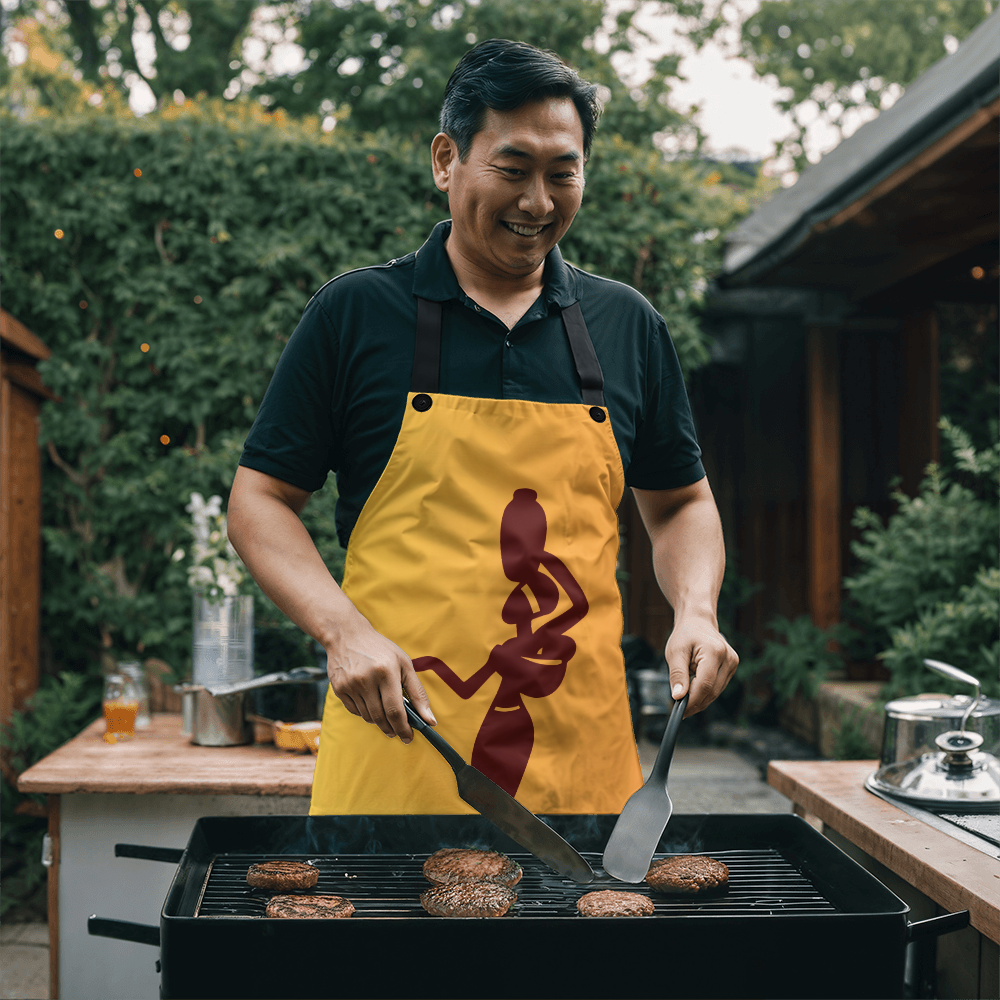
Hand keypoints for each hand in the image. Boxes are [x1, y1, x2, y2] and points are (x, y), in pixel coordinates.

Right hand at [326, 616, 436, 741]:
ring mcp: (350, 685)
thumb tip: (430, 721)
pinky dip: (365, 712)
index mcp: (386, 671)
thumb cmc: (381, 650)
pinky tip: (370, 701)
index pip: (395, 710)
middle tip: (399, 732)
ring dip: (379, 720)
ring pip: (368, 717)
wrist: (347, 635)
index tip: (409, 737)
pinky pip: (355, 712)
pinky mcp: (339, 689)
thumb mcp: (404, 664)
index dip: (403, 728)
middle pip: (381, 717)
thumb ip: (418, 693)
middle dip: (392, 729)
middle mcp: (366, 679)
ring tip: (385, 712)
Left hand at [663, 613, 738, 717]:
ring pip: (716, 692)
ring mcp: (733, 663)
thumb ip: (677, 675)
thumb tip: (678, 697)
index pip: (705, 685)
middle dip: (695, 703)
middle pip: (712, 691)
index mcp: (715, 652)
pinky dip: (705, 692)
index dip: (692, 701)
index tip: (679, 711)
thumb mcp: (675, 652)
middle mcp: (729, 658)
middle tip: (679, 708)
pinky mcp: (732, 667)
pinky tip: (694, 688)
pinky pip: (718, 687)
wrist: (698, 621)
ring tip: (684, 696)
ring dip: (700, 698)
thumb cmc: (685, 635)